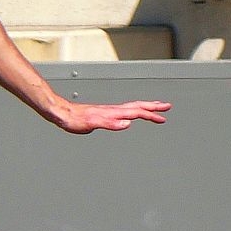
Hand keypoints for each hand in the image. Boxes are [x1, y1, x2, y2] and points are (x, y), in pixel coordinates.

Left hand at [52, 99, 171, 133]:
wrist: (63, 112)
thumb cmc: (75, 119)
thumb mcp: (92, 124)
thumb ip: (110, 124)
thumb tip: (127, 123)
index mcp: (113, 112)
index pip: (136, 111)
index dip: (151, 115)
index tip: (163, 117)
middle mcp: (113, 110)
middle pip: (138, 106)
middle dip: (153, 107)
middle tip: (167, 106)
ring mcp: (110, 111)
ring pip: (132, 106)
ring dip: (146, 107)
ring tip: (155, 107)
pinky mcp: (105, 113)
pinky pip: (125, 110)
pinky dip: (134, 111)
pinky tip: (133, 114)